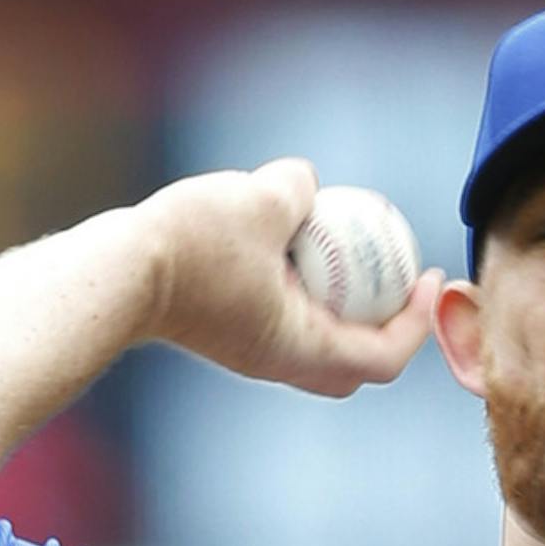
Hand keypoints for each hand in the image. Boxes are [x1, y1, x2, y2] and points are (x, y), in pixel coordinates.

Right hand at [144, 160, 439, 397]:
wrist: (116, 274)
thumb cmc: (191, 245)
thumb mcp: (260, 199)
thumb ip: (297, 188)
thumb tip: (309, 182)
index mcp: (303, 350)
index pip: (383, 358)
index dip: (416, 322)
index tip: (428, 278)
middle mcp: (280, 363)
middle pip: (353, 363)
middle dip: (384, 327)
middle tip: (398, 278)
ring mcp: (250, 352)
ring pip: (315, 341)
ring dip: (340, 306)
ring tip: (347, 250)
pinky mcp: (225, 333)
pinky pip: (281, 318)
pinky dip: (300, 290)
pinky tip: (290, 240)